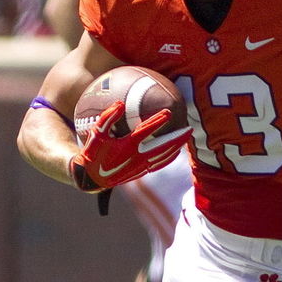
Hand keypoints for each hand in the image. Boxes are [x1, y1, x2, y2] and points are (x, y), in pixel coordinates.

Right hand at [70, 100, 191, 190]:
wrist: (91, 177)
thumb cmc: (93, 152)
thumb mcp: (95, 134)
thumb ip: (107, 118)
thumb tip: (120, 103)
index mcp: (126, 146)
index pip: (145, 132)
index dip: (157, 121)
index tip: (168, 113)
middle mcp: (136, 158)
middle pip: (162, 147)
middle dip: (177, 138)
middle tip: (190, 128)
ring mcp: (140, 167)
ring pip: (163, 157)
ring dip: (176, 147)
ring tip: (186, 138)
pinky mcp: (140, 173)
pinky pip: (159, 164)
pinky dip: (169, 157)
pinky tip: (175, 152)